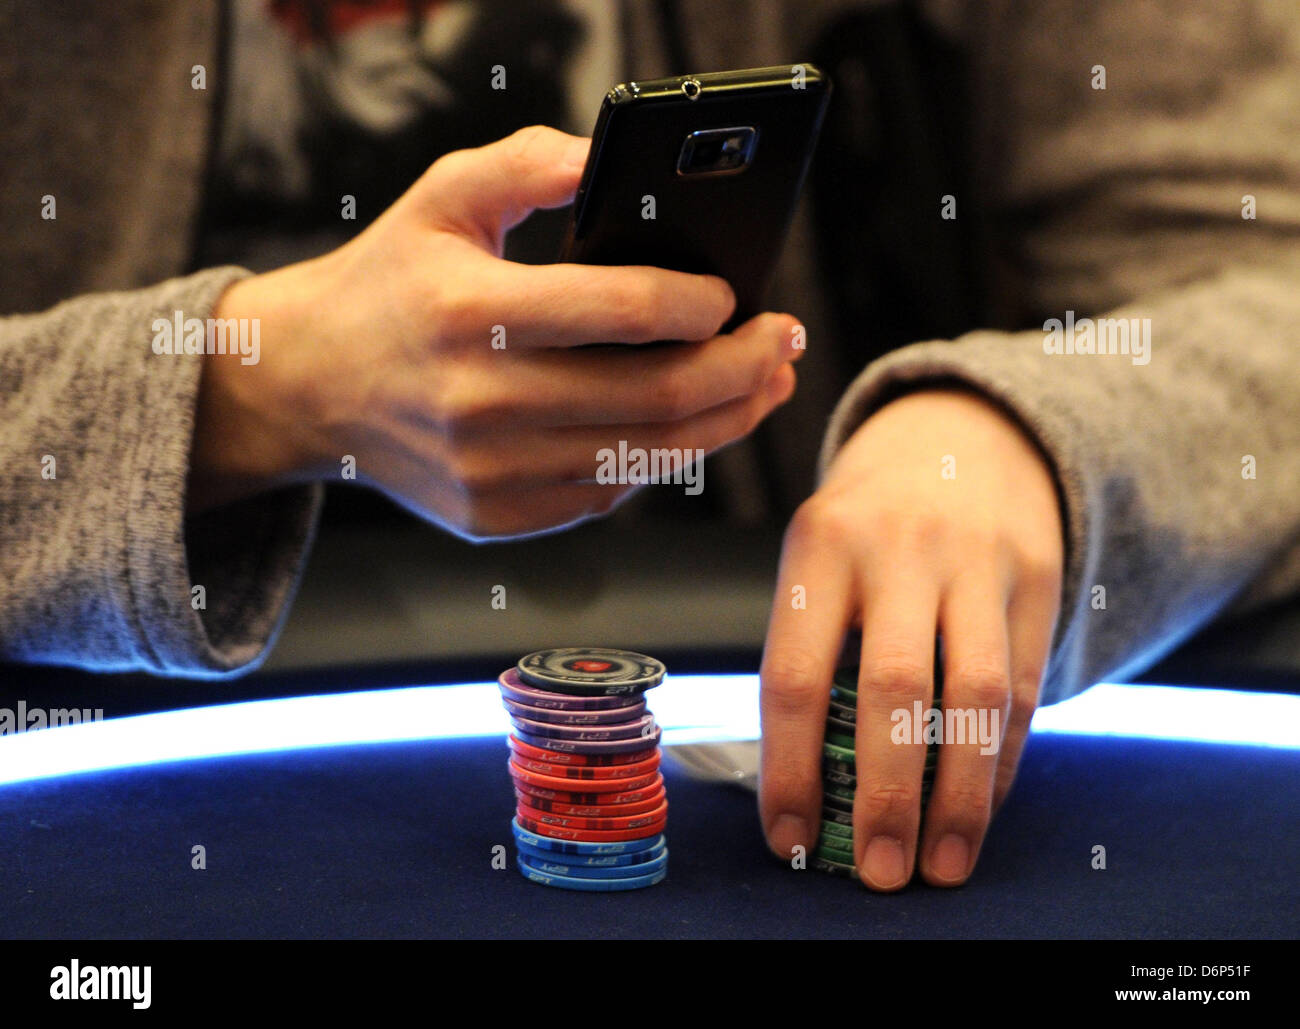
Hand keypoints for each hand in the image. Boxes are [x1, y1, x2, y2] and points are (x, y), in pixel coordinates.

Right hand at [188, 125, 801, 535]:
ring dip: (724, 421)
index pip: (620, 311)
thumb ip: (525, 162)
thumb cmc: (390, 284)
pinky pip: (610, 493)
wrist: (312, 387)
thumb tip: (607, 160)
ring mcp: (490, 472)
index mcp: (469, 312)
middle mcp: (479, 402)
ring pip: (646, 457)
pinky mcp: (497, 517)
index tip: (737, 294)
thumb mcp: (440, 197)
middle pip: (655, 398)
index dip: (700, 305)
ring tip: (762, 386)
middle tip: (782, 344)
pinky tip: (687, 425)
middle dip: (742, 370)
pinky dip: (662, 459)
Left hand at [760, 387, 1063, 888]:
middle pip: (893, 688)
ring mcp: (975, 560)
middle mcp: (898, 548)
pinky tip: (984, 806)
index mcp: (819, 547)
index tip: (790, 841)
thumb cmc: (864, 525)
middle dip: (886, 795)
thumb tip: (808, 785)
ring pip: (976, 695)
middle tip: (880, 874)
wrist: (958, 435)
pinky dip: (1004, 758)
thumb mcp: (818, 558)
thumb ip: (814, 647)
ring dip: (961, 795)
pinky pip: (1025, 685)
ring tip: (944, 865)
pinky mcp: (1037, 577)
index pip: (796, 675)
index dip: (791, 770)